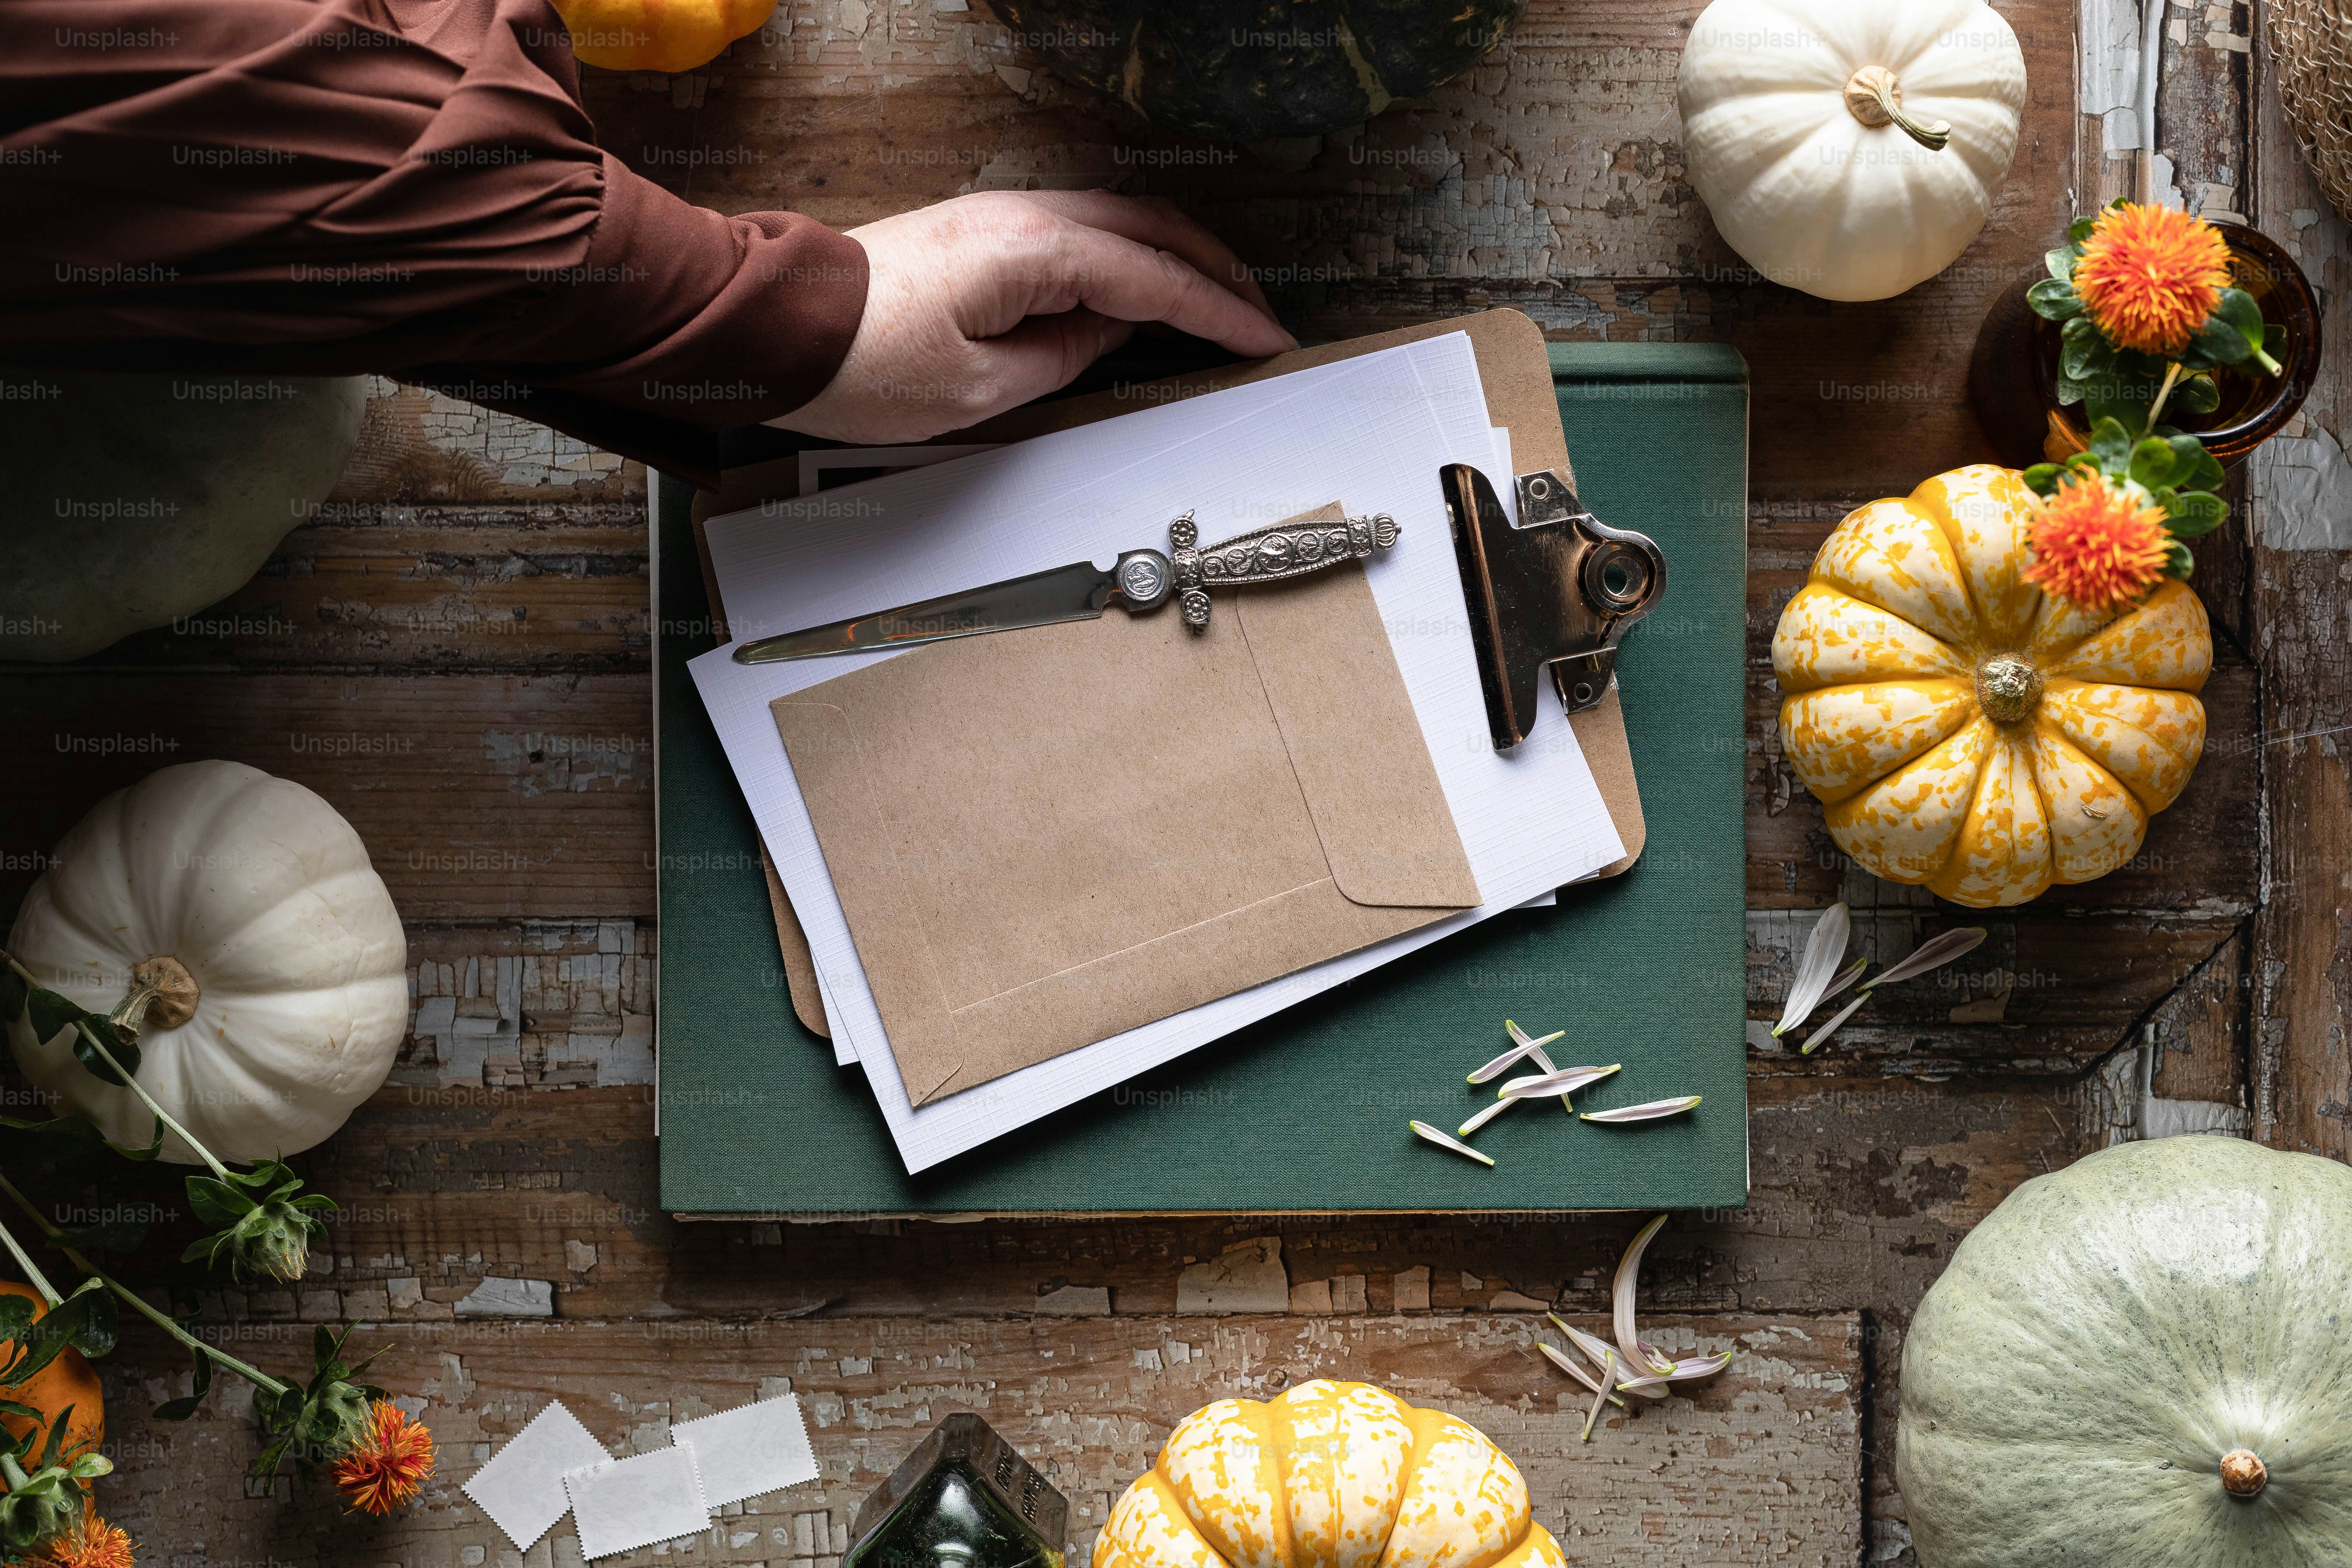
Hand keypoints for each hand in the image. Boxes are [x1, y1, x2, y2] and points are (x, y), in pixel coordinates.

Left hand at [778, 190, 1295, 442]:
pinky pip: (1077, 232)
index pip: (1156, 281)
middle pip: (1150, 229)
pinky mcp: (979, 230)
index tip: (1266, 339)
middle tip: (1255, 315)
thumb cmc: (861, 365)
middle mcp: (1024, 216)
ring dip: (1172, 257)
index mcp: (1035, 253)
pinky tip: (1136, 291)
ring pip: (1116, 222)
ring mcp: (1000, 216)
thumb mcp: (980, 391)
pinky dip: (1125, 256)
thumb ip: (1063, 355)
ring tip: (1211, 301)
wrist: (776, 327)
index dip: (1220, 313)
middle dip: (1213, 270)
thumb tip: (1111, 331)